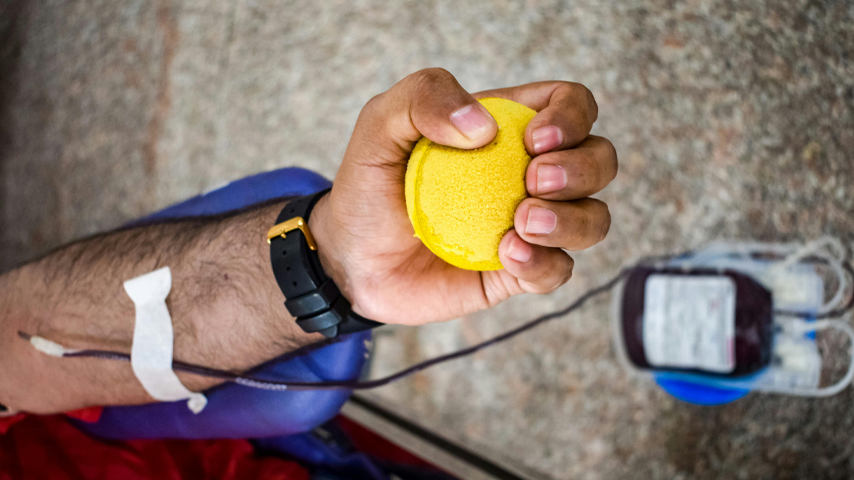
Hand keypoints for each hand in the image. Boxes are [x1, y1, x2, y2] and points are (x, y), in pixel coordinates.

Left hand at [309, 69, 616, 325]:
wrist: (351, 258)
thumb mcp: (381, 124)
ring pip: (594, 219)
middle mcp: (529, 174)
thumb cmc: (369, 185)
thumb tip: (484, 127)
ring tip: (521, 223)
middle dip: (582, 168)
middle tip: (533, 181)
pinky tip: (506, 255)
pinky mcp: (518, 272)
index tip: (533, 139)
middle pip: (600, 160)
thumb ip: (423, 97)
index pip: (572, 105)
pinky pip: (558, 271)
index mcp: (508, 128)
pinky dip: (543, 263)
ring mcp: (529, 226)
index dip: (571, 116)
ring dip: (573, 220)